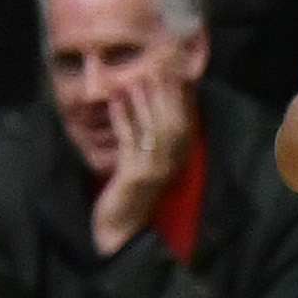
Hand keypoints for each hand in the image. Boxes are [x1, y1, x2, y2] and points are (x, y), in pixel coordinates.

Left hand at [90, 66, 200, 255]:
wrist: (121, 229)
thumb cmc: (132, 192)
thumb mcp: (146, 163)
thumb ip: (150, 138)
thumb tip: (146, 103)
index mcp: (178, 159)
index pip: (182, 121)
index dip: (177, 96)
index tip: (168, 71)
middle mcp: (172, 164)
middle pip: (171, 122)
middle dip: (162, 95)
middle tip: (152, 68)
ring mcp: (154, 171)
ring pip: (153, 130)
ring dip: (142, 104)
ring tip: (133, 81)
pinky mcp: (135, 176)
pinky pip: (130, 142)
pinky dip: (122, 120)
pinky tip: (114, 103)